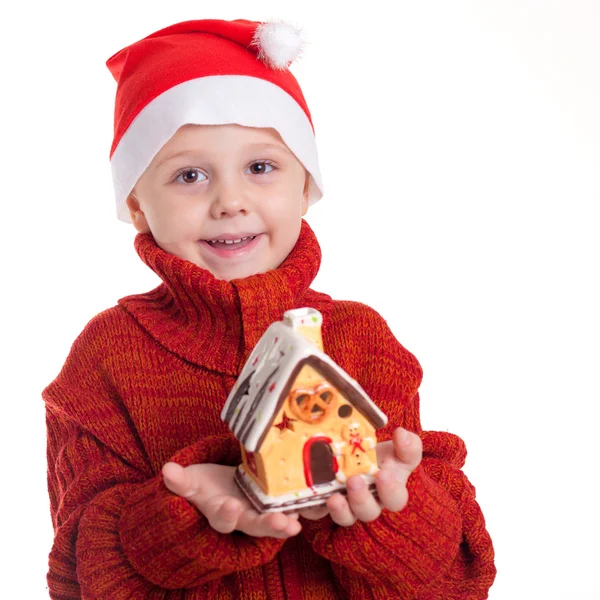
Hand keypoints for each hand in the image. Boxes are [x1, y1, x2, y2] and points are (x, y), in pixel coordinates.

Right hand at [162, 462, 300, 538]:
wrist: (218, 487)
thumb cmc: (203, 485)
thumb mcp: (190, 482)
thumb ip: (181, 481)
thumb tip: (167, 470)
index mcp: (220, 512)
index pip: (222, 519)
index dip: (226, 514)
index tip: (230, 506)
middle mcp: (243, 517)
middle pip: (256, 525)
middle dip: (269, 524)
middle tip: (284, 524)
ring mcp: (260, 511)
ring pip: (275, 519)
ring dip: (288, 521)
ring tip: (299, 521)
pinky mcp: (276, 502)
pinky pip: (290, 506)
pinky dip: (302, 506)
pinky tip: (315, 503)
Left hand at [298, 427, 421, 525]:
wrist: (354, 451)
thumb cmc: (380, 454)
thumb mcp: (398, 447)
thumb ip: (408, 444)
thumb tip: (403, 435)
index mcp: (390, 491)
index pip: (395, 499)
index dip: (390, 491)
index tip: (383, 475)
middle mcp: (368, 503)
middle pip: (367, 511)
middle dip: (361, 499)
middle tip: (354, 481)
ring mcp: (345, 505)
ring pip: (345, 517)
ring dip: (340, 510)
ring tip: (333, 498)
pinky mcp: (322, 504)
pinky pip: (317, 512)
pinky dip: (312, 507)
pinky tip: (309, 499)